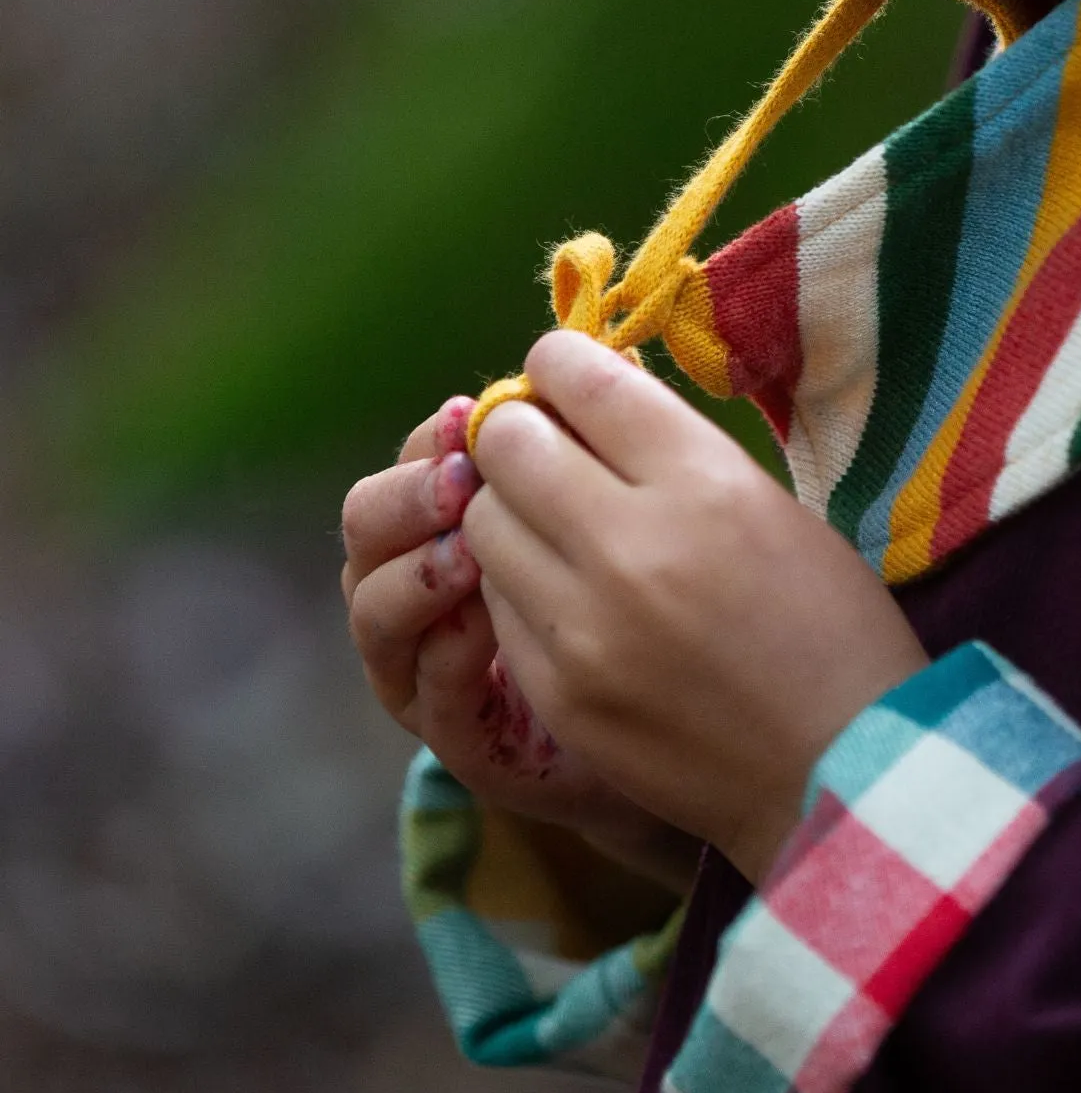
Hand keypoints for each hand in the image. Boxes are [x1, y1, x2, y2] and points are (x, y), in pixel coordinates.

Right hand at [341, 398, 698, 891]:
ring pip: (372, 602)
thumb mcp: (638, 514)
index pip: (421, 454)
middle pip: (371, 516)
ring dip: (414, 570)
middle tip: (462, 478)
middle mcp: (430, 581)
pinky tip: (479, 627)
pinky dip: (444, 652)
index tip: (476, 413)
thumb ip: (600, 449)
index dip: (442, 434)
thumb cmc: (670, 603)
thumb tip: (598, 361)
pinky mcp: (458, 730)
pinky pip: (424, 688)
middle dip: (412, 491)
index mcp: (469, 512)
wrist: (697, 727)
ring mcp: (430, 659)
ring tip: (464, 554)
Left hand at [466, 332, 928, 884]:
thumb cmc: (831, 626)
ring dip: (509, 509)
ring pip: (483, 523)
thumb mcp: (771, 506)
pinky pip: (497, 604)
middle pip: (507, 443)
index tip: (558, 372)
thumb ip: (675, 450)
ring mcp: (583, 625)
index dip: (556, 363)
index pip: (579, 378)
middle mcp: (632, 543)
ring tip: (553, 526)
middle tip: (540, 444)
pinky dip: (519, 586)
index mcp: (705, 482)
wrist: (843, 769)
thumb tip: (587, 397)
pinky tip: (565, 598)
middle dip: (516, 430)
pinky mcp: (556, 690)